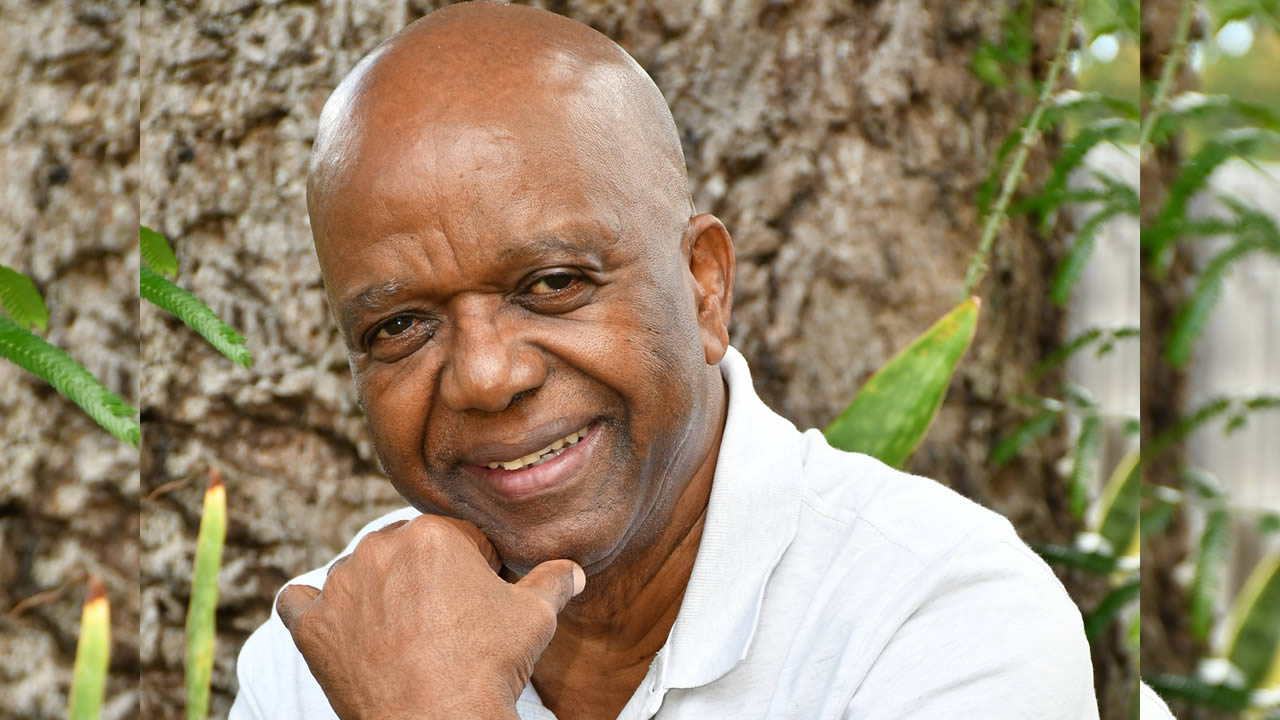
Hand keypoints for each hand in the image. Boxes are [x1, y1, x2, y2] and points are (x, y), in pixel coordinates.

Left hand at [276, 514, 585, 719]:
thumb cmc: (488, 667)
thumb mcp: (534, 618)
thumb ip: (553, 581)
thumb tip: (572, 571)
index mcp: (433, 534)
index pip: (457, 540)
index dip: (475, 570)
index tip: (480, 602)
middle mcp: (379, 548)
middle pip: (405, 552)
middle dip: (424, 579)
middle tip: (445, 621)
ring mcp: (339, 587)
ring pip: (356, 574)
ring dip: (373, 594)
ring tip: (400, 634)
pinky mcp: (311, 626)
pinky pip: (298, 602)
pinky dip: (313, 611)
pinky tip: (336, 626)